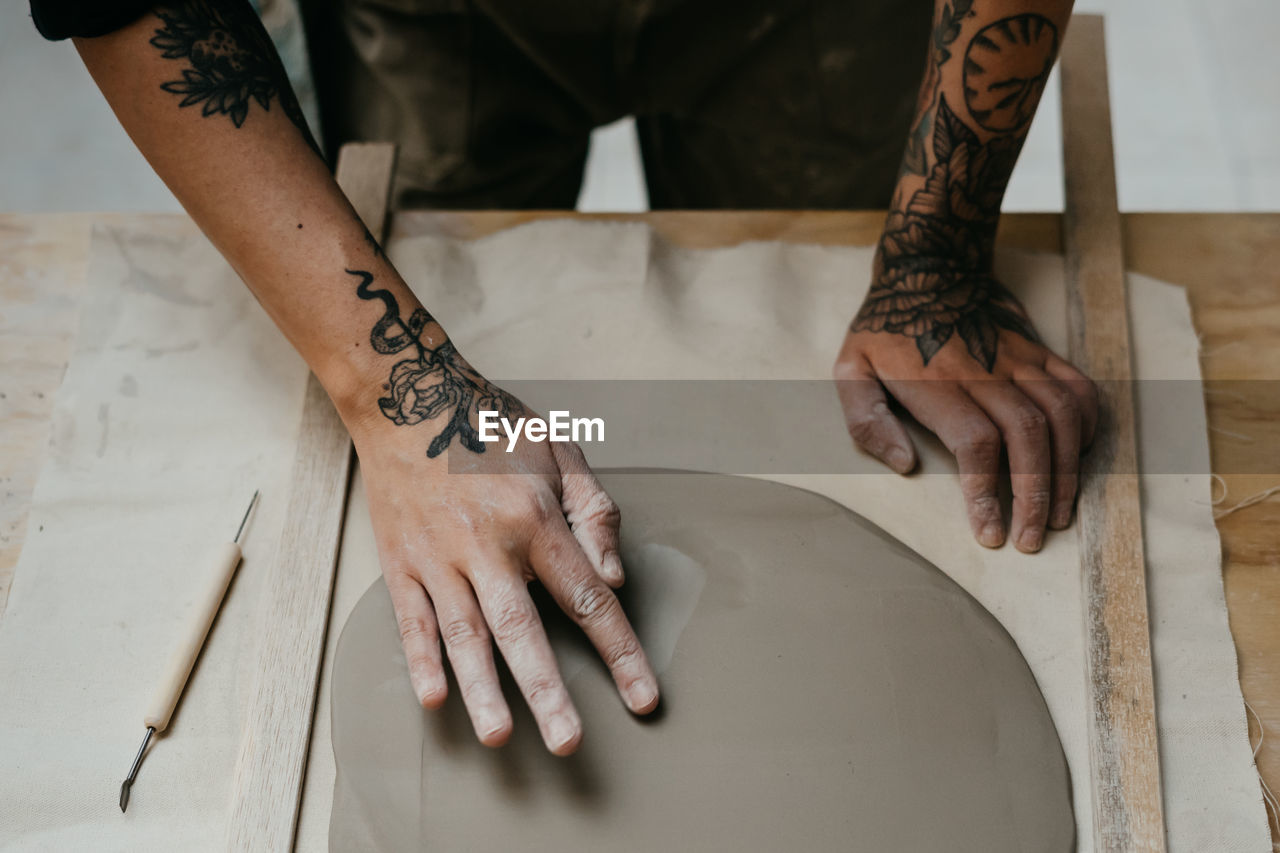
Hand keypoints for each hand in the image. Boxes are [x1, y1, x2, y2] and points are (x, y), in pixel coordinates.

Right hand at [346, 357, 658, 755]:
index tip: (641, 697)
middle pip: (523, 629)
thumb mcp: (560, 449)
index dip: (619, 652)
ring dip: (482, 688)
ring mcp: (438, 557)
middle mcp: (487, 544)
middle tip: (568, 742)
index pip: (587, 598)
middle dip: (547, 691)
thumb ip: (594, 512)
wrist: (406, 397)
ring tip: (500, 735)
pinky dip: (421, 661)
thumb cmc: (490, 424)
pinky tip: (435, 699)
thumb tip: (612, 576)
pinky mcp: (401, 563)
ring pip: (464, 633)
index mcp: (535, 518)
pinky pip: (411, 620)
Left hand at [833, 264, 1097, 552]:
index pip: (975, 443)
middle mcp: (985, 370)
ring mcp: (1018, 359)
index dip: (987, 491)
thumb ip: (866, 419)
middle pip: (1027, 435)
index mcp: (937, 382)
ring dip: (1066, 470)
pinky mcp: (1040, 351)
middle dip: (1034, 495)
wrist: (929, 268)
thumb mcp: (850, 370)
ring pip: (1061, 415)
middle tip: (1031, 539)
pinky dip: (1086, 427)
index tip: (990, 532)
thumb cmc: (884, 330)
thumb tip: (904, 464)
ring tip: (1058, 514)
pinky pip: (1078, 389)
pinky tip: (1075, 460)